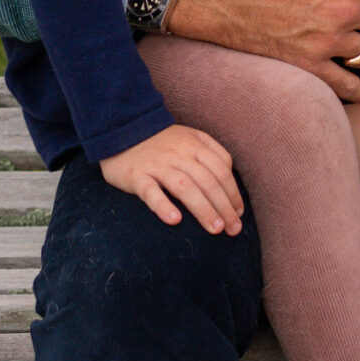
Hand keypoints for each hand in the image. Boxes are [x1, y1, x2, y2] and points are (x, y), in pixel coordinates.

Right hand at [100, 124, 243, 235]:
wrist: (121, 130)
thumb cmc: (162, 141)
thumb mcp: (190, 137)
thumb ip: (212, 152)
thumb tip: (230, 179)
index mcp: (195, 145)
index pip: (221, 170)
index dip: (233, 192)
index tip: (238, 213)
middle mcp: (179, 154)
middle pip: (208, 181)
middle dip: (224, 207)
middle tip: (233, 230)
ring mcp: (158, 165)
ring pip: (185, 188)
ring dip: (203, 209)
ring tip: (215, 229)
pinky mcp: (137, 176)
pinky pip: (151, 192)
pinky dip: (163, 206)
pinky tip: (174, 221)